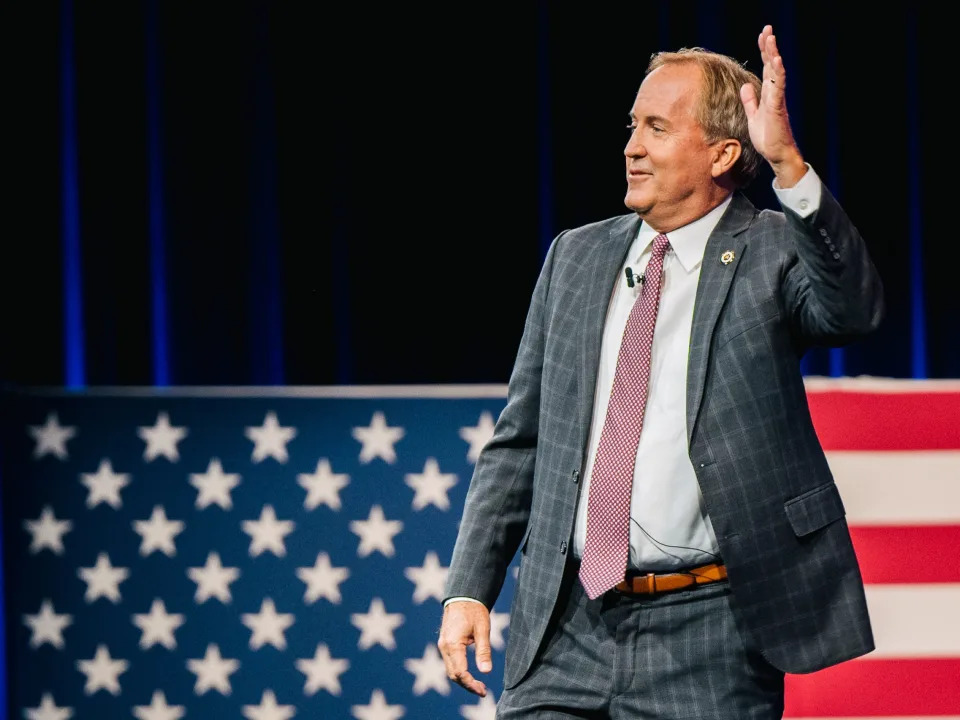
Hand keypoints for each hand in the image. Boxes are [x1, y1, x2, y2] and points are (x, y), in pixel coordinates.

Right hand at [437, 600, 492, 695]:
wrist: (463, 595)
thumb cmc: (474, 611)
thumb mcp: (483, 630)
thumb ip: (483, 651)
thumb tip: (486, 672)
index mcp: (453, 644)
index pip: (460, 673)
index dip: (471, 685)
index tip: (483, 692)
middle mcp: (444, 647)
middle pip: (453, 675)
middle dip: (467, 685)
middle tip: (483, 691)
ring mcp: (443, 645)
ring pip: (450, 670)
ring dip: (463, 680)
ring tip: (479, 686)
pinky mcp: (445, 643)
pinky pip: (450, 663)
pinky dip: (459, 672)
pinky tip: (470, 674)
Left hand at [739, 25, 805, 186]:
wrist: (777, 154)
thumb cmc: (768, 138)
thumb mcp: (753, 117)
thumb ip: (750, 101)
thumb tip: (744, 86)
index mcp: (769, 94)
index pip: (766, 68)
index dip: (764, 52)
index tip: (762, 36)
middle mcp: (774, 93)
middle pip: (772, 65)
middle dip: (769, 47)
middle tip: (767, 28)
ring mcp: (777, 99)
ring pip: (776, 73)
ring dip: (773, 55)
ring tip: (771, 38)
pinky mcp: (777, 108)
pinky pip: (778, 87)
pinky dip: (778, 73)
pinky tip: (776, 61)